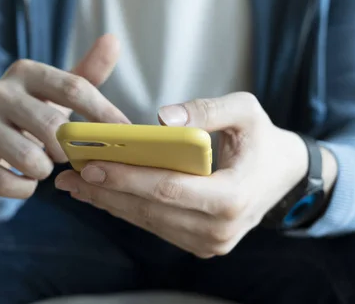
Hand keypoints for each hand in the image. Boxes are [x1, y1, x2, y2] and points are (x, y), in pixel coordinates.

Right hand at [0, 34, 129, 197]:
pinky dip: (23, 189)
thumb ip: (86, 73)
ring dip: (44, 171)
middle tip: (69, 157)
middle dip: (69, 149)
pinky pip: (4, 182)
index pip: (74, 88)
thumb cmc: (28, 114)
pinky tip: (25, 182)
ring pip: (29, 158)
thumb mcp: (55, 92)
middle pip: (53, 125)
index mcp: (26, 72)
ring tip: (43, 167)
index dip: (104, 113)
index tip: (125, 133)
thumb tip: (112, 41)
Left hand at [55, 92, 313, 257]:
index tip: (92, 166)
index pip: (170, 189)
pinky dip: (128, 209)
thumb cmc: (263, 140)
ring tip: (75, 186)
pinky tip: (103, 195)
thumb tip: (162, 120)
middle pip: (151, 210)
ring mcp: (210, 243)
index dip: (128, 178)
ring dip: (110, 203)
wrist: (284, 177)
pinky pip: (156, 226)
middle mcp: (220, 230)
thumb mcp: (246, 111)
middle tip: (69, 177)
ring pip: (149, 222)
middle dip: (107, 193)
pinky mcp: (200, 244)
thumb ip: (208, 110)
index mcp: (233, 197)